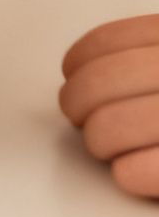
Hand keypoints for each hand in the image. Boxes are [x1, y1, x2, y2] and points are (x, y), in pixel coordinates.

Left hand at [61, 13, 158, 195]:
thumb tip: (83, 68)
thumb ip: (142, 54)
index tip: (74, 76)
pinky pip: (134, 172)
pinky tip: (135, 169)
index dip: (78, 65)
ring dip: (100, 143)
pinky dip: (127, 173)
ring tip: (113, 148)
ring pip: (108, 127)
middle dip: (80, 107)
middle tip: (87, 119)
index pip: (107, 43)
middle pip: (98, 85)